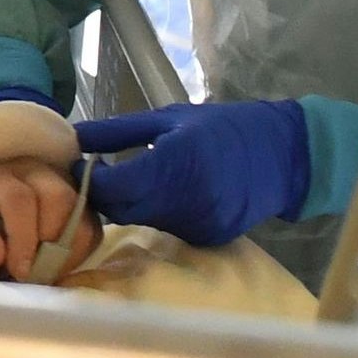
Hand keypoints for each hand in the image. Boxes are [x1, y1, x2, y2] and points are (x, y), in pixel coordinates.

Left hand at [0, 98, 82, 280]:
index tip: (20, 272)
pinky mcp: (77, 199)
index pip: (18, 198)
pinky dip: (81, 251)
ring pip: (82, 211)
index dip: (23, 239)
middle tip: (36, 273)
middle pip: (59, 198)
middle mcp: (32, 170)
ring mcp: (59, 181)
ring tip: (47, 273)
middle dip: (51, 243)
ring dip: (70, 250)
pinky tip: (59, 267)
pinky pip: (92, 224)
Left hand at [73, 100, 309, 246]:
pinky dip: (159, 214)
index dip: (90, 180)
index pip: (113, 189)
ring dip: (132, 204)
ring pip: (142, 221)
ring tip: (137, 179)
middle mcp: (184, 202)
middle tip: (103, 173)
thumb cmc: (222, 127)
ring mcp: (197, 225)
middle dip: (106, 195)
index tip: (80, 165)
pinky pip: (167, 229)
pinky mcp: (208, 238)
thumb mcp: (169, 119)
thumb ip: (118, 132)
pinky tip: (169, 193)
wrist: (283, 154)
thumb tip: (75, 138)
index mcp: (173, 165)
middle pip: (122, 211)